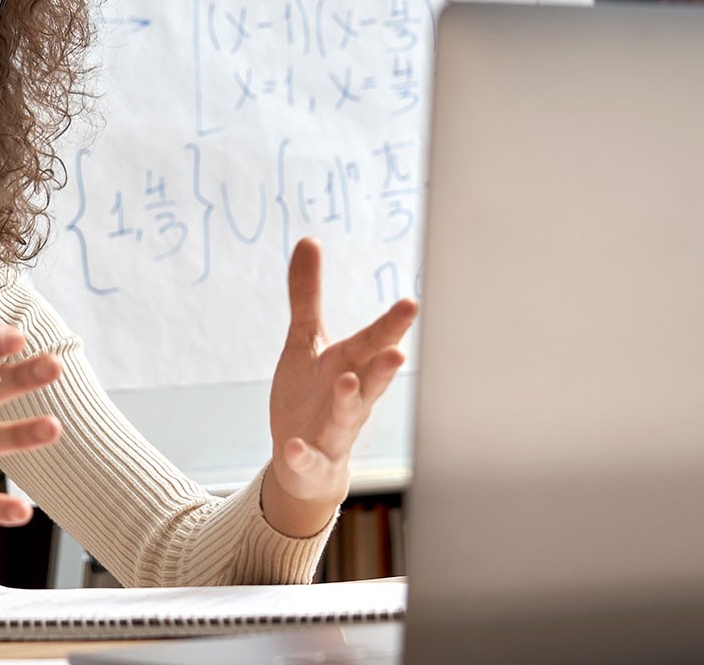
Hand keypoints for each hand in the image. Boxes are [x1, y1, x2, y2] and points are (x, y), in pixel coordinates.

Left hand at [263, 237, 417, 536]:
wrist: (305, 463)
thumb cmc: (314, 396)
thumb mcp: (305, 342)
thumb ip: (307, 295)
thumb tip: (308, 239)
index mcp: (350, 365)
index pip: (373, 342)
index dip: (391, 326)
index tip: (410, 304)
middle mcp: (349, 398)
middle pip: (370, 380)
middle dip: (383, 367)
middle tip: (398, 352)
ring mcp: (333, 432)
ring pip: (347, 418)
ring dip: (350, 402)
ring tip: (347, 382)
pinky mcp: (312, 461)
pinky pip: (308, 458)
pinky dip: (302, 454)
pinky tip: (293, 447)